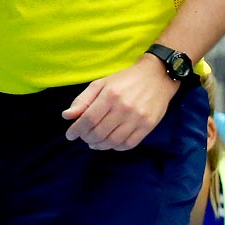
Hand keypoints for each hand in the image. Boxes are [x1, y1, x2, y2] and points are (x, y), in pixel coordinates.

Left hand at [63, 57, 178, 149]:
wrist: (157, 77)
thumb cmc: (125, 80)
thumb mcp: (101, 84)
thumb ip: (83, 100)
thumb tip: (67, 116)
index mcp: (109, 96)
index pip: (88, 119)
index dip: (77, 130)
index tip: (70, 135)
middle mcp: (124, 108)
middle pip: (100, 132)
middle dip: (88, 138)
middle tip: (85, 138)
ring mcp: (138, 119)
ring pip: (114, 141)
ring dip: (101, 145)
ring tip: (96, 143)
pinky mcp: (148, 126)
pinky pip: (130, 144)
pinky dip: (117, 147)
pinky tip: (111, 143)